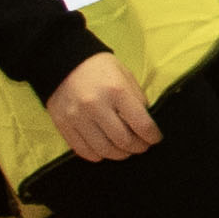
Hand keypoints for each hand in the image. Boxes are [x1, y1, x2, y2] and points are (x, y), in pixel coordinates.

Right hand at [45, 53, 160, 162]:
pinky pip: (83, 150)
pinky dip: (98, 155)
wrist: (64, 62)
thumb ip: (137, 100)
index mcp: (116, 91)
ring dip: (119, 154)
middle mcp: (96, 106)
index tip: (155, 138)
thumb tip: (145, 125)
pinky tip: (104, 150)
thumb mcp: (125, 76)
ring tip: (124, 150)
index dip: (152, 136)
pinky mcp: (63, 125)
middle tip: (141, 146)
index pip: (142, 124)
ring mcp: (77, 117)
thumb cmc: (100, 69)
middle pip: (123, 141)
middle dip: (137, 148)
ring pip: (104, 150)